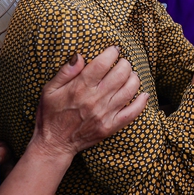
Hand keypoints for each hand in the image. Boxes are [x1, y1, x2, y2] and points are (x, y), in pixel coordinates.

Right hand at [30, 46, 148, 157]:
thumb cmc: (51, 114)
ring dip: (134, 78)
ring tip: (130, 75)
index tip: (114, 50)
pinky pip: (133, 112)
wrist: (54, 144)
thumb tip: (80, 55)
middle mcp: (95, 99)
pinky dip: (142, 102)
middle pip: (121, 73)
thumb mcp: (49, 90)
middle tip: (122, 62)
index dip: (112, 52)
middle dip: (125, 63)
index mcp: (80, 88)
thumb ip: (65, 71)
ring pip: (130, 89)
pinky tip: (144, 94)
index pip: (103, 63)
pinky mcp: (111, 126)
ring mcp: (105, 114)